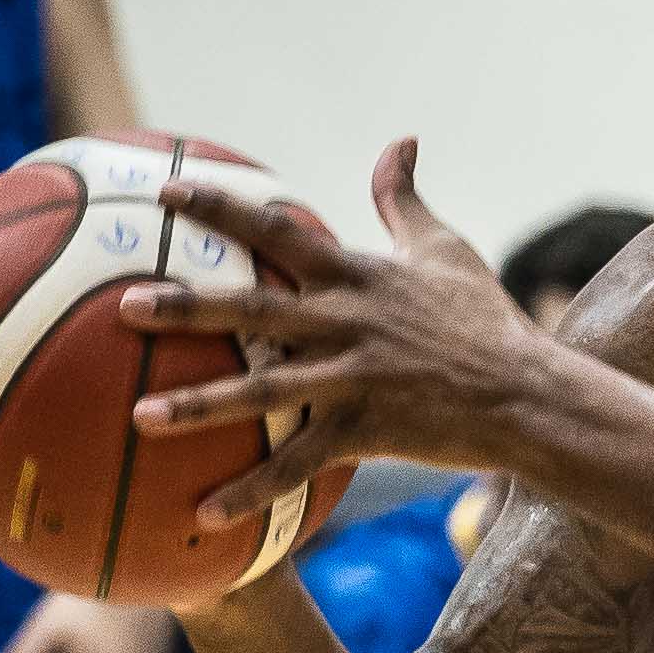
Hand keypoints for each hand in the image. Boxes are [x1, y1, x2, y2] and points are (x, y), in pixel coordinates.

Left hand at [124, 143, 541, 532]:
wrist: (528, 394)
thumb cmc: (485, 320)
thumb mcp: (446, 249)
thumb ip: (405, 198)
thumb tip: (402, 139)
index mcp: (358, 275)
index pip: (277, 232)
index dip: (219, 211)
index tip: (165, 196)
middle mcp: (347, 322)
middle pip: (254, 310)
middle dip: (187, 306)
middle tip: (125, 305)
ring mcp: (355, 379)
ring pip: (266, 390)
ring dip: (200, 404)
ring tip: (141, 416)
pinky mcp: (367, 432)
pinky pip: (301, 465)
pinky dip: (254, 490)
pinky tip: (206, 513)